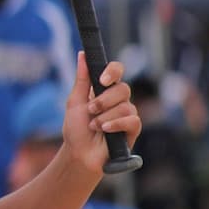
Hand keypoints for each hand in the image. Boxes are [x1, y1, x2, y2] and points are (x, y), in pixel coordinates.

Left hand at [63, 52, 141, 172]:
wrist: (79, 154)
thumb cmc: (76, 129)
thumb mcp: (75, 102)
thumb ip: (81, 79)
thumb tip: (82, 54)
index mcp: (105, 89)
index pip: (117, 71)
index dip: (113, 71)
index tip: (102, 79)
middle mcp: (119, 100)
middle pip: (123, 88)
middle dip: (104, 100)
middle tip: (91, 110)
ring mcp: (127, 114)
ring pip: (126, 106)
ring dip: (104, 117)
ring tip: (94, 126)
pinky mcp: (133, 129)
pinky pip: (132, 120)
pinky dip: (115, 124)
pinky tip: (105, 130)